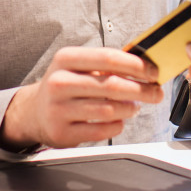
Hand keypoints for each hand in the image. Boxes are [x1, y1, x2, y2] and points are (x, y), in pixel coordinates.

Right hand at [0, 46, 162, 150]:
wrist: (34, 112)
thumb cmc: (65, 85)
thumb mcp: (78, 66)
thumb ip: (106, 64)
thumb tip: (144, 65)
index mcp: (65, 59)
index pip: (107, 58)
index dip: (135, 65)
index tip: (154, 71)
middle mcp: (59, 82)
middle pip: (112, 86)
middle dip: (141, 90)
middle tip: (156, 93)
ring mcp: (58, 109)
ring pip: (109, 110)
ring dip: (129, 108)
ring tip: (134, 106)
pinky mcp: (62, 132)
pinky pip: (101, 130)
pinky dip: (117, 125)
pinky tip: (119, 120)